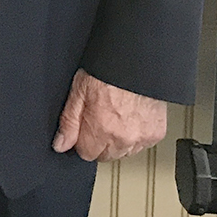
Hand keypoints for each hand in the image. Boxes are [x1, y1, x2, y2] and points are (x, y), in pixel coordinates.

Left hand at [52, 69, 168, 160]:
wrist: (138, 60)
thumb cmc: (108, 71)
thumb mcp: (79, 90)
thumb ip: (69, 122)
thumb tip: (60, 144)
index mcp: (102, 129)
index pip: (86, 153)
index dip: (82, 139)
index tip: (85, 126)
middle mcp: (123, 138)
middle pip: (105, 156)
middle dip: (100, 141)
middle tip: (101, 116)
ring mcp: (142, 138)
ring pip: (124, 152)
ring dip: (118, 140)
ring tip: (117, 115)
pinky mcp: (156, 133)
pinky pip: (141, 145)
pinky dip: (136, 135)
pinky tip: (131, 117)